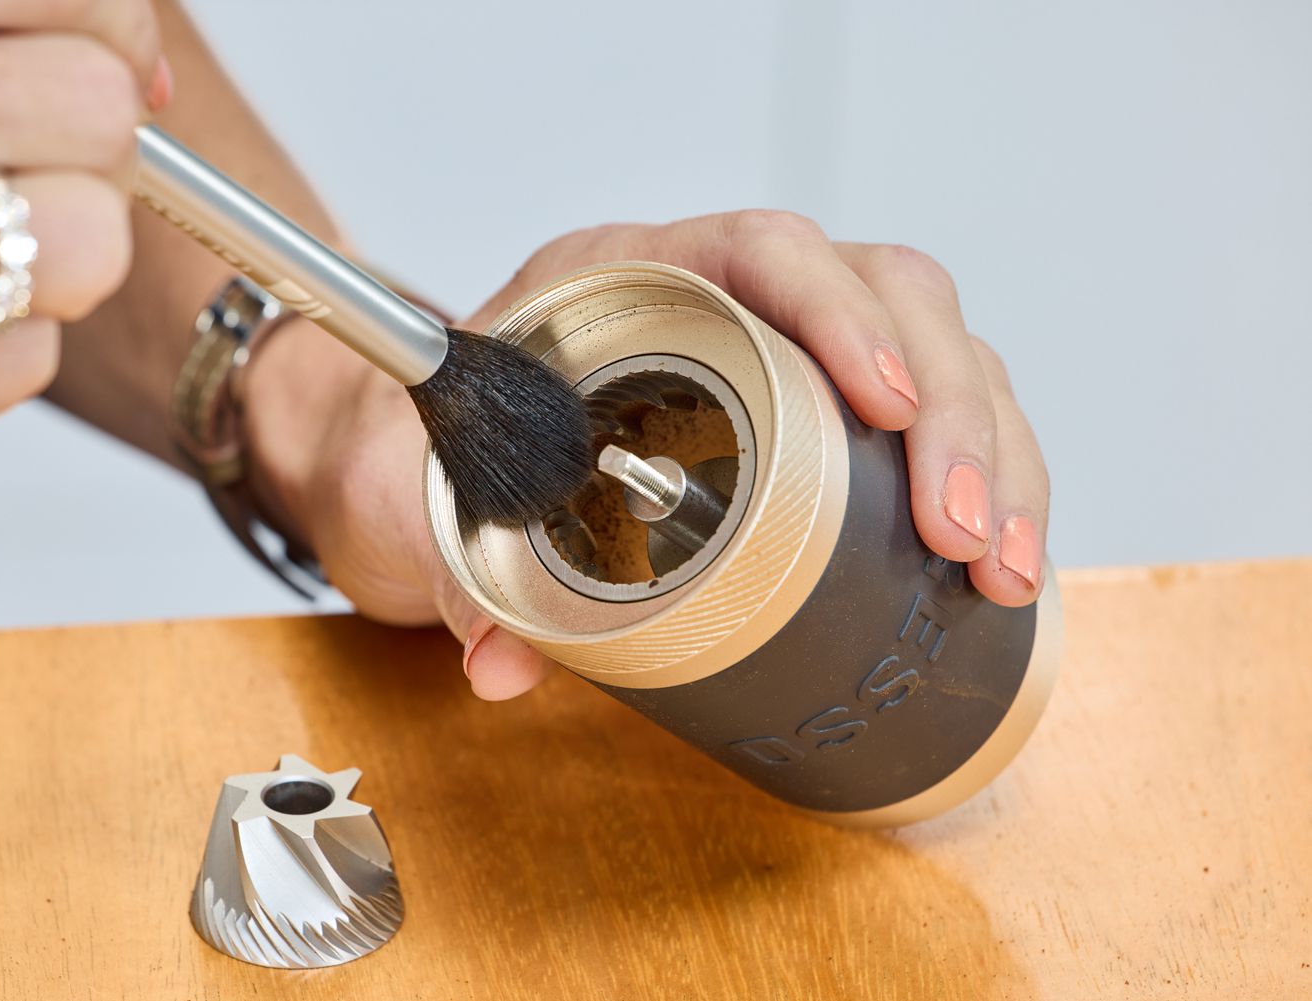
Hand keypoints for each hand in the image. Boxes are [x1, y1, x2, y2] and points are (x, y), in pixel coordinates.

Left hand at [247, 211, 1049, 698]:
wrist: (420, 462)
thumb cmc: (431, 453)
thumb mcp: (431, 498)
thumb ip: (460, 570)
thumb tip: (500, 662)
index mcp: (631, 282)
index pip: (765, 249)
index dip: (839, 311)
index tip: (883, 404)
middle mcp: (723, 303)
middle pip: (889, 296)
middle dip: (952, 410)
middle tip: (964, 532)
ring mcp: (782, 361)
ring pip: (934, 357)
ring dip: (991, 457)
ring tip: (1003, 568)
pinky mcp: (816, 429)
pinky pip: (922, 429)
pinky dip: (977, 487)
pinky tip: (995, 565)